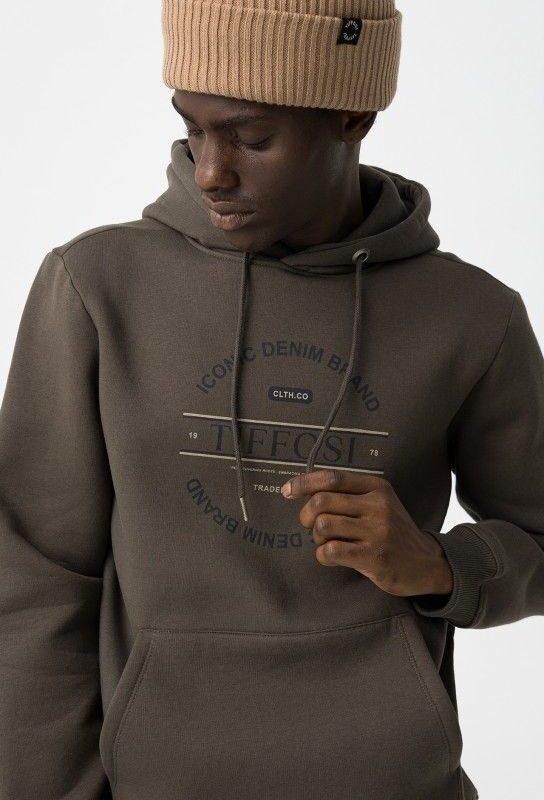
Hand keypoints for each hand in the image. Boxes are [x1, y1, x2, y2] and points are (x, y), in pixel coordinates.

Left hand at [280, 469, 452, 598]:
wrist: (427, 563)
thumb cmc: (394, 532)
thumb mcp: (380, 503)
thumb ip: (350, 494)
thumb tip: (307, 490)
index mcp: (376, 487)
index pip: (332, 478)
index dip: (304, 483)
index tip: (287, 491)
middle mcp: (378, 506)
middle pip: (322, 502)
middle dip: (306, 515)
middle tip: (311, 526)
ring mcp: (377, 531)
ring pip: (323, 526)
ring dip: (316, 537)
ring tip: (327, 542)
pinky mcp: (374, 556)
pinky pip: (330, 551)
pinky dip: (322, 555)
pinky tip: (332, 557)